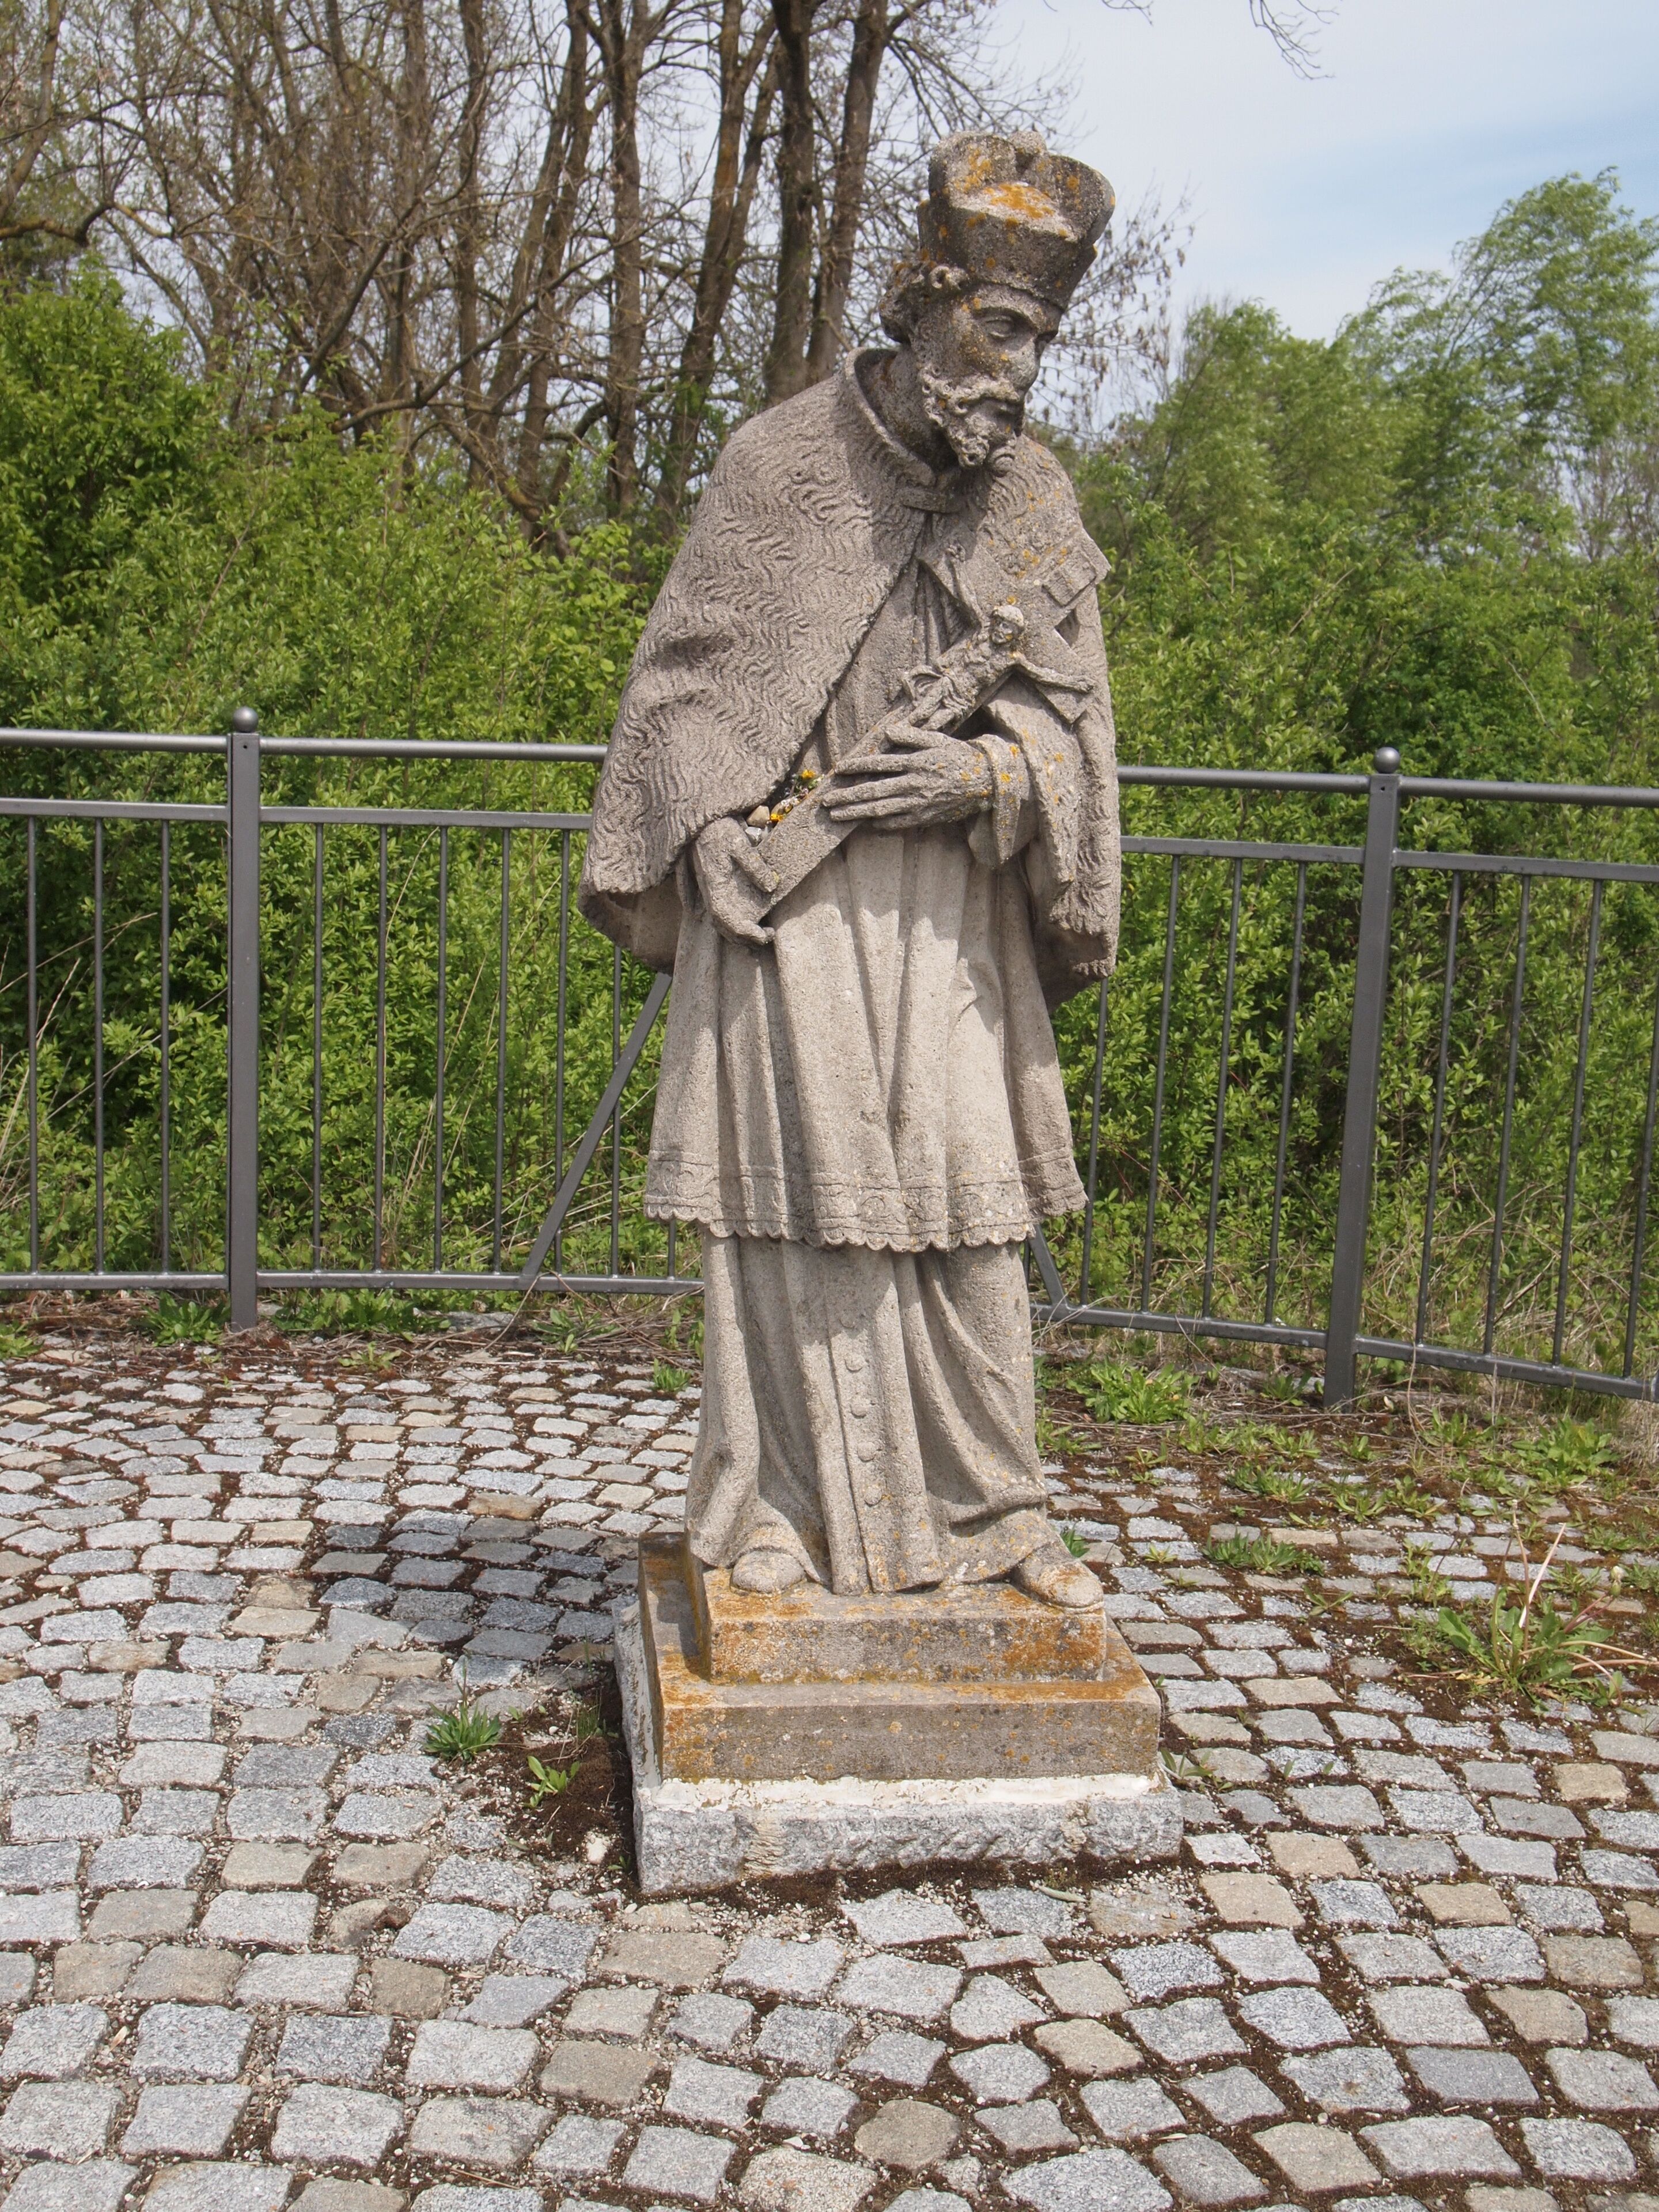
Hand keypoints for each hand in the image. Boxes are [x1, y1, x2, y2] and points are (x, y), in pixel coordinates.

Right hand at [692, 816, 778, 946]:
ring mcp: (707, 890)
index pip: (729, 922)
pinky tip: (739, 923)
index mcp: (715, 887)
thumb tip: (771, 887)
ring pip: (718, 921)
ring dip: (737, 932)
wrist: (698, 819)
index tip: (769, 933)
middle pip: (724, 927)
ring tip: (758, 932)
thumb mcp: (738, 842)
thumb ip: (754, 865)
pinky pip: (716, 911)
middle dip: (746, 937)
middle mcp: (709, 893)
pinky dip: (727, 922)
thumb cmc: (718, 828)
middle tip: (769, 934)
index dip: (749, 933)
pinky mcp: (709, 885)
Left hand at [824, 737, 993, 829]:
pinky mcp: (924, 818)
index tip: (838, 769)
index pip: (879, 763)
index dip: (857, 766)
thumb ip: (912, 736)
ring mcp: (918, 803)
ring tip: (836, 816)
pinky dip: (880, 825)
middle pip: (873, 790)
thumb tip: (889, 732)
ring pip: (881, 810)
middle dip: (847, 796)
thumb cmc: (959, 757)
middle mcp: (913, 784)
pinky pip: (897, 824)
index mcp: (915, 762)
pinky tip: (864, 824)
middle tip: (826, 801)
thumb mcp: (938, 739)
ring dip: (856, 814)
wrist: (985, 782)